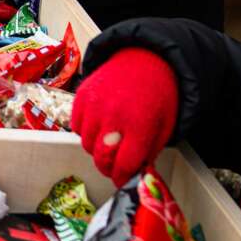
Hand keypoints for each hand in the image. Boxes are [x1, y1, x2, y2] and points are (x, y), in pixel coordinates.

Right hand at [66, 47, 178, 182]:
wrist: (144, 59)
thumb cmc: (158, 95)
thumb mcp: (165, 125)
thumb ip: (149, 151)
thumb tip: (135, 174)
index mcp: (140, 124)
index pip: (124, 164)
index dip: (122, 178)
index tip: (122, 181)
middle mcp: (114, 115)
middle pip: (101, 158)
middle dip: (108, 168)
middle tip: (114, 167)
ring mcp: (94, 105)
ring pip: (86, 144)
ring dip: (96, 149)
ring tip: (108, 141)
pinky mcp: (81, 96)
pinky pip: (76, 127)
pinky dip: (85, 132)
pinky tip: (99, 125)